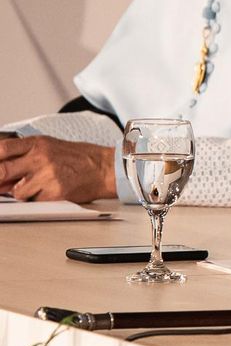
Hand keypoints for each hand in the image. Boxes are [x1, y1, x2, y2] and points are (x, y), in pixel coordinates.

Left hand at [0, 136, 114, 202]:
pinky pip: (35, 201)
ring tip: (37, 187)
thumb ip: (24, 157)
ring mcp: (48, 176)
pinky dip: (38, 199)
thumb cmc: (79, 158)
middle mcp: (41, 158)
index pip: (2, 149)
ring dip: (22, 193)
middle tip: (2, 184)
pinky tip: (50, 191)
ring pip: (17, 192)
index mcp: (38, 143)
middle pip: (2, 171)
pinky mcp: (56, 193)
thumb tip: (1, 176)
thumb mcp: (50, 147)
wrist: (105, 168)